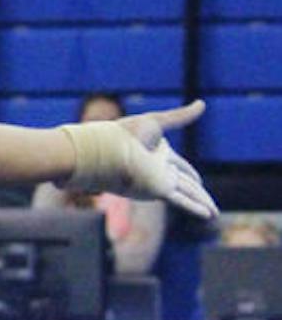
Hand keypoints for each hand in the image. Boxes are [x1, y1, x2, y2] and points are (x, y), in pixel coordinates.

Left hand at [56, 100, 216, 219]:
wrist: (106, 148)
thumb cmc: (123, 133)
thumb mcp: (157, 122)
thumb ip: (180, 117)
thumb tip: (202, 104)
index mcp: (158, 155)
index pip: (181, 168)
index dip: (192, 174)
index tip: (199, 182)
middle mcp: (159, 171)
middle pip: (186, 184)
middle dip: (200, 195)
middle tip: (212, 207)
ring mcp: (158, 181)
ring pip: (187, 194)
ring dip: (201, 204)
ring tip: (213, 215)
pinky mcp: (157, 190)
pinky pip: (181, 200)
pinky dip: (194, 207)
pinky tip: (206, 214)